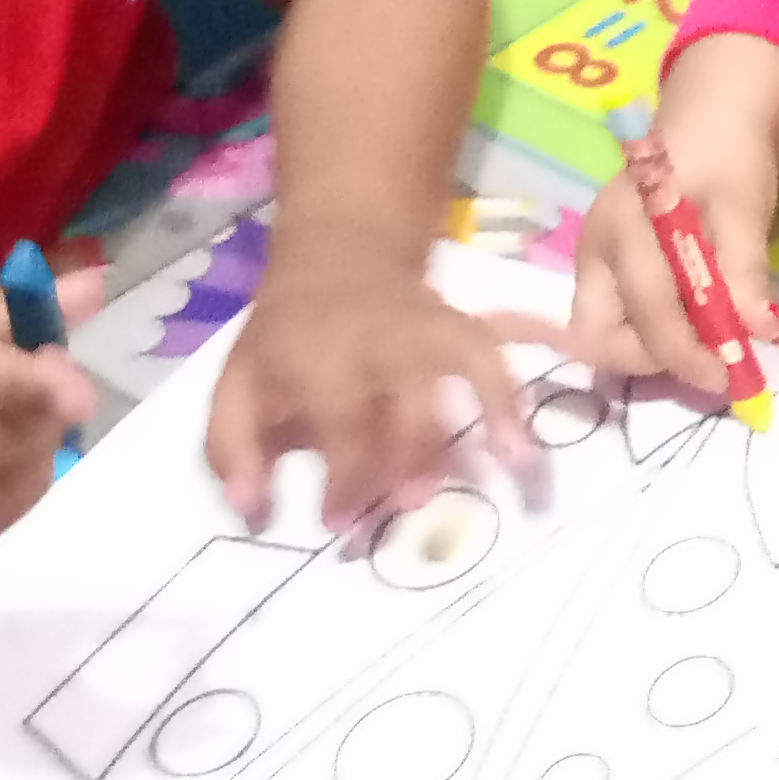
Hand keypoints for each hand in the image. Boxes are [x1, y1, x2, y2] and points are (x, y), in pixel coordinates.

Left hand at [208, 245, 535, 530]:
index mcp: (320, 358)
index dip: (345, 479)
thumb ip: (234, 450)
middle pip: (410, 406)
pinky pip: (500, 337)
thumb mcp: (236, 385)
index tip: (338, 524)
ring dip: (495, 410)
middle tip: (408, 510)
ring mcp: (425, 326)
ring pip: (465, 363)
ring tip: (518, 468)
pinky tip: (544, 412)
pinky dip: (528, 365)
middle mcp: (380, 339)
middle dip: (412, 465)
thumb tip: (252, 510)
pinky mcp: (458, 321)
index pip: (344, 426)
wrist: (334, 255)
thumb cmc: (284, 338)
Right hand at [569, 70, 778, 397]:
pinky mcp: (604, 274)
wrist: (709, 125)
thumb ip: (747, 269)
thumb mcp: (745, 208)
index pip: (646, 307)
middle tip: (710, 360)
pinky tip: (691, 327)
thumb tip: (760, 331)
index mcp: (624, 225)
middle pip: (599, 335)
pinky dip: (649, 338)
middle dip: (652, 360)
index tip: (728, 376)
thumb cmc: (726, 160)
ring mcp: (594, 263)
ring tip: (704, 344)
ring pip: (601, 336)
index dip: (685, 352)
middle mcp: (595, 250)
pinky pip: (613, 324)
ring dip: (651, 353)